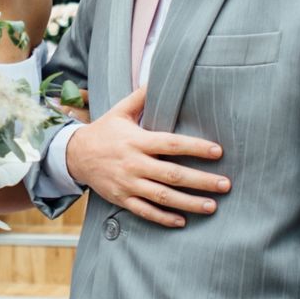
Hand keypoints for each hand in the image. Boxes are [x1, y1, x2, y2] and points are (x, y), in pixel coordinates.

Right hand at [63, 87, 228, 226]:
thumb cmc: (104, 131)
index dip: (195, 148)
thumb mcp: (120, 111)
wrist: (74, 155)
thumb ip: (142, 97)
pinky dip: (163, 218)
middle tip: (226, 185)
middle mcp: (134, 163)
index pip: (171, 144)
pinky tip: (182, 221)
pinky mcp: (121, 198)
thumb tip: (159, 77)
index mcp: (137, 140)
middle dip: (201, 180)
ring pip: (162, 196)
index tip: (218, 152)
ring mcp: (128, 183)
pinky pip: (145, 211)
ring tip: (212, 206)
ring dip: (189, 203)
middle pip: (172, 174)